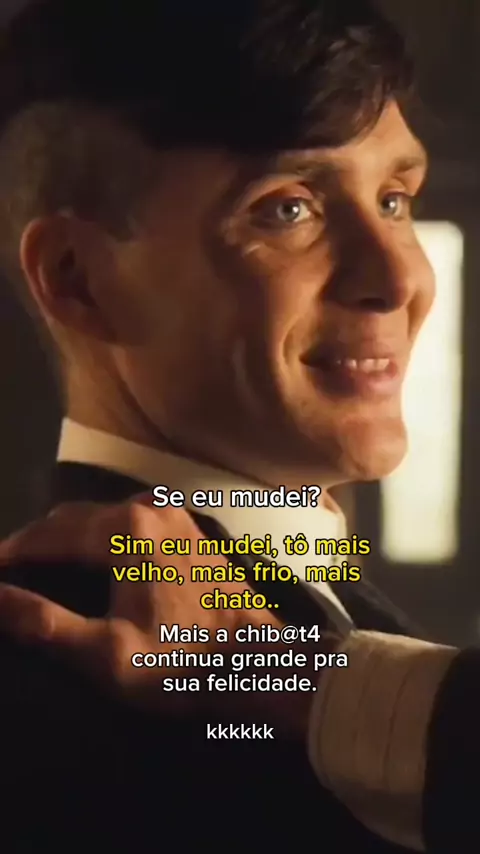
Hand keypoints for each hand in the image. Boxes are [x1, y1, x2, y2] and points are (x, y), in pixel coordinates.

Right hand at [0, 495, 337, 734]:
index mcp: (124, 530)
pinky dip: (99, 537)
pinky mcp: (190, 530)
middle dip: (36, 542)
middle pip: (73, 517)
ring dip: (67, 537)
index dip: (11, 553)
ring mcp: (174, 516)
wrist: (262, 664)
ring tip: (40, 566)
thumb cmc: (183, 663)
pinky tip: (91, 561)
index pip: (47, 534)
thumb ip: (43, 623)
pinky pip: (129, 523)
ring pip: (102, 516)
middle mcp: (148, 509)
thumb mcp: (106, 654)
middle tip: (9, 571)